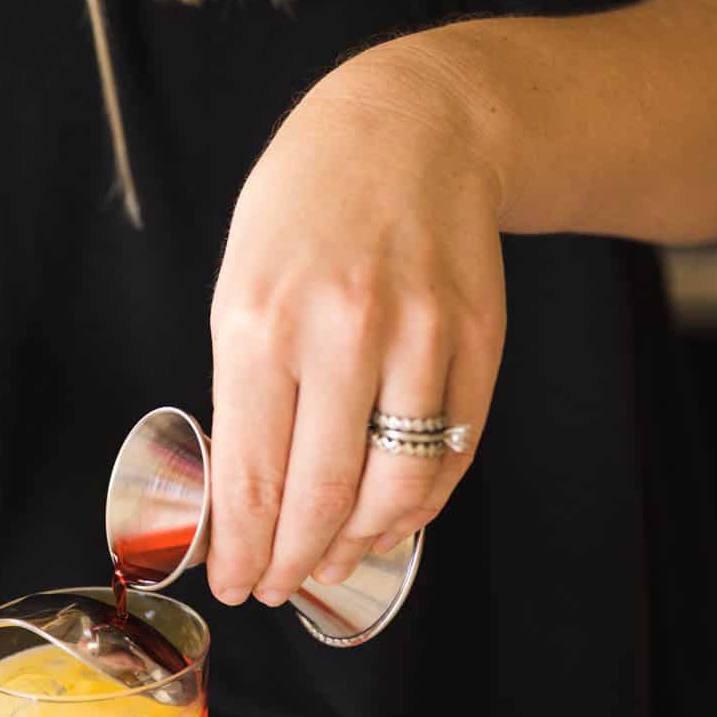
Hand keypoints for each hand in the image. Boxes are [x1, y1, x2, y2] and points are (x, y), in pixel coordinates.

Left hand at [206, 39, 506, 604]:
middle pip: (324, 495)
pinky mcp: (478, 341)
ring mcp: (420, 337)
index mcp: (261, 322)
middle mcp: (343, 331)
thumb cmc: (306, 210)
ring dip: (363, 543)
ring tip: (335, 559)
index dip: (245, 548)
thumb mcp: (242, 286)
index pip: (253, 474)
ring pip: (398, 487)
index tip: (237, 585)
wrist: (410, 129)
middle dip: (296, 561)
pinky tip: (390, 517)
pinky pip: (451, 453)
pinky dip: (420, 502)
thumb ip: (244, 394)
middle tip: (281, 588)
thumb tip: (244, 503)